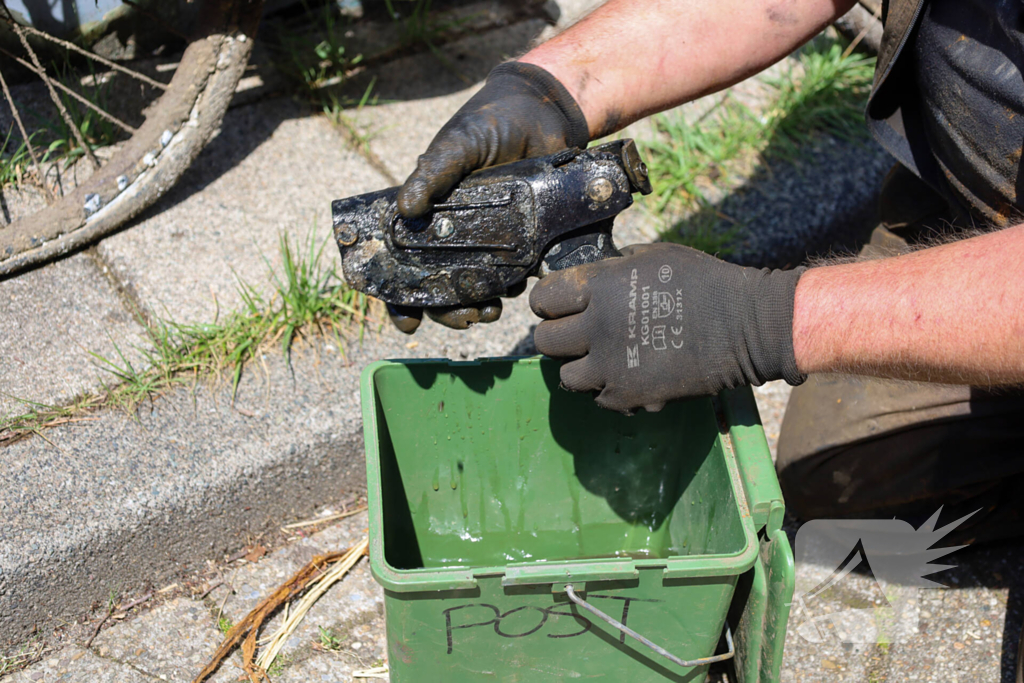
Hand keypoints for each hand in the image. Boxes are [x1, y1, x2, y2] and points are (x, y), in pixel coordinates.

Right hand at [388, 61, 587, 333]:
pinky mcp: (523, 237)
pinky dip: (511, 288)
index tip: (407, 321)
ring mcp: (489, 236)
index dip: (400, 296)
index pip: (403, 261)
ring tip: (489, 311)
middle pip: (441, 285)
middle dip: (449, 310)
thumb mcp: (458, 144)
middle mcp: (455, 231)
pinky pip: (513, 272)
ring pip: (476, 286)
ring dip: (478, 306)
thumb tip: (405, 209)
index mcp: (429, 213)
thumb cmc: (491, 122)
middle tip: (466, 317)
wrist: (546, 114)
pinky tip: (516, 290)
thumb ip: (434, 172)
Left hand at [529, 243, 805, 413]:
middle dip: (556, 335)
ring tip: (599, 358)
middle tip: (575, 334)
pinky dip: (607, 389)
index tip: (557, 306)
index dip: (548, 302)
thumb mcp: (653, 256)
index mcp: (600, 287)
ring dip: (578, 367)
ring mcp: (610, 366)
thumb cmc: (703, 283)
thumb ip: (612, 267)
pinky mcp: (628, 395)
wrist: (745, 326)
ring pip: (566, 375)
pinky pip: (597, 397)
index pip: (544, 298)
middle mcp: (597, 326)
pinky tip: (625, 375)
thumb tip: (587, 276)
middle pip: (545, 340)